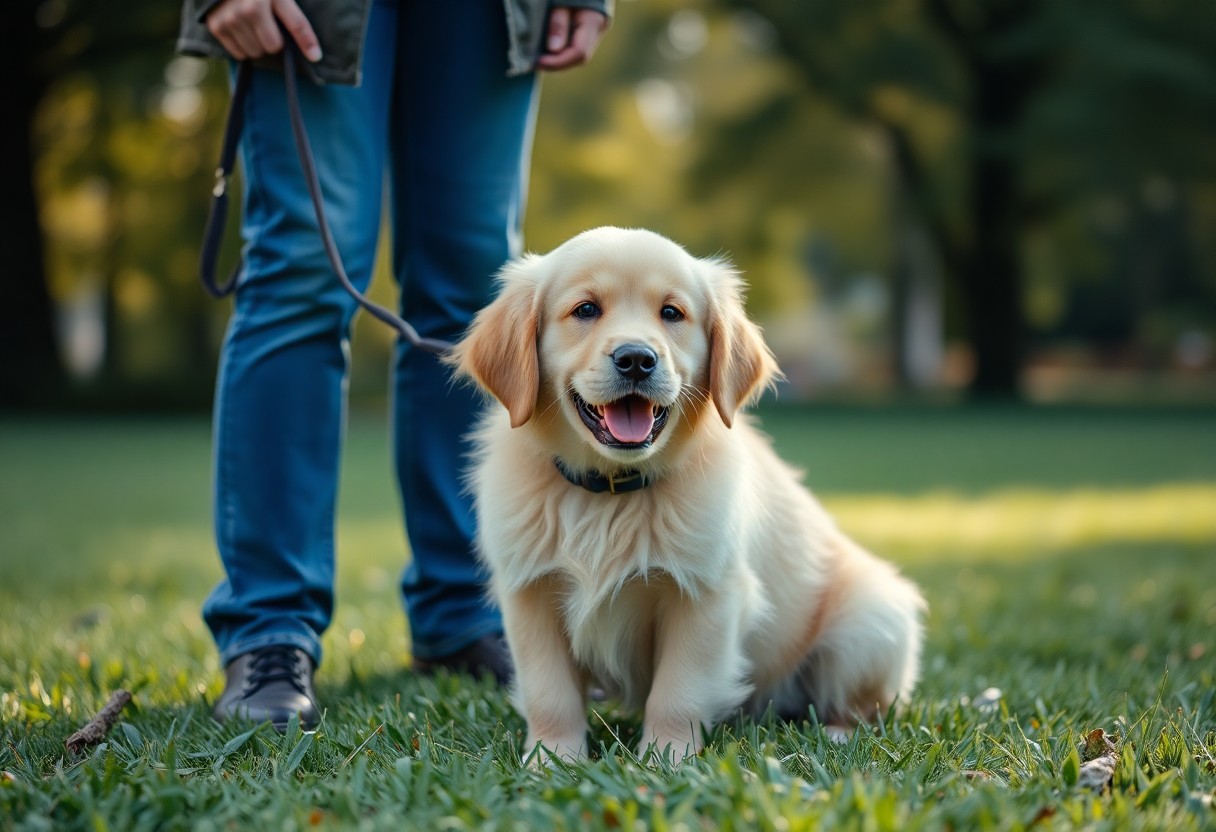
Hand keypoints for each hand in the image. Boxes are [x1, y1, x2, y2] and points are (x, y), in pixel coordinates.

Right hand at [206, 0, 322, 62]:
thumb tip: (314, 49)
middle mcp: (250, 8)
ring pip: (256, 53)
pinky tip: (241, 31)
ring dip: (258, 45)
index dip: (308, 42)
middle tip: (269, 27)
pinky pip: (239, 54)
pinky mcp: (217, 26)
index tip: (316, 56)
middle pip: (274, 46)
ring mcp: (231, 18)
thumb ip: (293, 12)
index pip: (297, 24)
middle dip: (275, 41)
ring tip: (253, 27)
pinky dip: (243, 47)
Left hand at [536, 7, 609, 71]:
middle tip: (534, 60)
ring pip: (578, 52)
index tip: (536, 61)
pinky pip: (576, 43)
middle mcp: (599, 27)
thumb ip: (558, 21)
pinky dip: (561, 48)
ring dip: (558, 57)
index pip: (579, 53)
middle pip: (579, 57)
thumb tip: (553, 49)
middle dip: (557, 63)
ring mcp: (597, 27)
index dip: (557, 62)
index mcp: (594, 20)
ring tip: (538, 54)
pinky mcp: (590, 25)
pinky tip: (547, 47)